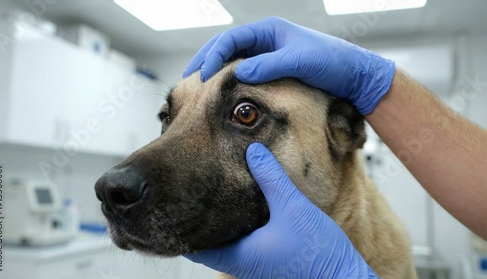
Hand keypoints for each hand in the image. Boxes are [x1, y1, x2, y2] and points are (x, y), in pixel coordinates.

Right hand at [183, 17, 394, 114]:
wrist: (353, 75)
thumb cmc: (331, 62)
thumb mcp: (300, 61)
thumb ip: (270, 65)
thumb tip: (238, 73)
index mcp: (269, 30)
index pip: (231, 38)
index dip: (213, 55)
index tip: (203, 75)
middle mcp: (265, 40)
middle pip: (226, 46)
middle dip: (206, 60)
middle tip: (188, 78)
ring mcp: (267, 55)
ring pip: (232, 60)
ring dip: (214, 70)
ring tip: (197, 85)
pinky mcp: (271, 70)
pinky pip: (244, 72)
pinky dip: (229, 80)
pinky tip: (220, 92)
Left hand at [184, 143, 378, 277]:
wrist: (341, 276)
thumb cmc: (316, 252)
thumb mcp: (291, 206)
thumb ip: (270, 177)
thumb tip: (253, 150)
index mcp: (238, 254)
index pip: (192, 244)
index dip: (178, 223)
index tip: (170, 201)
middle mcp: (240, 262)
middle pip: (204, 242)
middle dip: (194, 219)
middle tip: (185, 192)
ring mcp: (252, 263)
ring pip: (222, 242)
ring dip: (214, 222)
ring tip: (207, 194)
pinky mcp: (265, 259)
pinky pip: (240, 242)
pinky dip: (233, 225)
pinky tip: (241, 207)